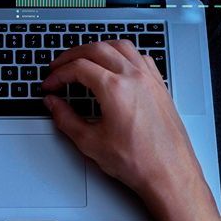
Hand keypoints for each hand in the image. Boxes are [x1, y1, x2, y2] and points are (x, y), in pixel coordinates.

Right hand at [42, 40, 203, 204]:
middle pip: (96, 49)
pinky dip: (122, 54)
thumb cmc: (138, 162)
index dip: (58, 74)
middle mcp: (134, 77)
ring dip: (98, 48)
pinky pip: (139, 57)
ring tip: (84, 59)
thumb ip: (66, 119)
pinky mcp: (159, 86)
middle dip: (72, 55)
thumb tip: (54, 105)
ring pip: (120, 46)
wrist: (169, 174)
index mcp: (115, 89)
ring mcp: (149, 79)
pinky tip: (116, 65)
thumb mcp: (91, 143)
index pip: (78, 67)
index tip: (50, 84)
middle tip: (59, 67)